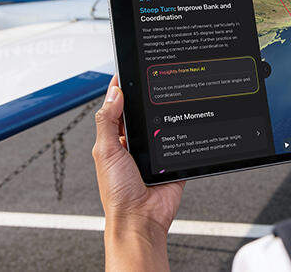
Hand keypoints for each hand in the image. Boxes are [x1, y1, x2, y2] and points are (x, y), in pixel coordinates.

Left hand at [92, 75, 184, 270]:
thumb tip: (113, 93)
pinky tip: (185, 126)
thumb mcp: (105, 152)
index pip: (118, 107)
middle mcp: (134, 145)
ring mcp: (155, 153)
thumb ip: (107, 121)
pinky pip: (182, 142)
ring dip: (166, 118)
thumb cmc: (118, 194)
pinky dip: (184, 134)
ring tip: (169, 106)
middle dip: (147, 101)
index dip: (122, 90)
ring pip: (163, 124)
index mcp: (115, 140)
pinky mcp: (173, 161)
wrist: (142, 220)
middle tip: (153, 85)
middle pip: (142, 113)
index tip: (129, 72)